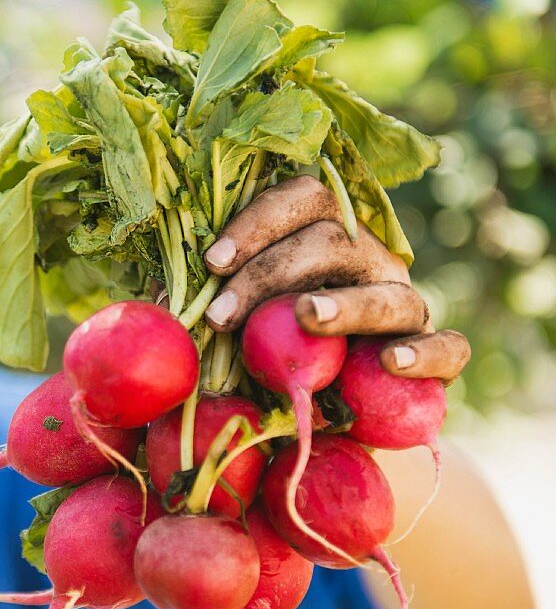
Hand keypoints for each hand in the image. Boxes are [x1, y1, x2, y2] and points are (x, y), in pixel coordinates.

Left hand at [200, 175, 470, 382]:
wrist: (326, 409)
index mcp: (322, 235)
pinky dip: (429, 353)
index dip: (255, 223)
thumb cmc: (271, 349)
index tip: (211, 262)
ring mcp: (403, 303)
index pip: (300, 200)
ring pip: (388, 293)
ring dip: (345, 305)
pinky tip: (394, 362)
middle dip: (269, 273)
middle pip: (332, 241)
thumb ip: (211, 304)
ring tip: (307, 316)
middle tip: (220, 316)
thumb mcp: (236, 323)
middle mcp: (368, 259)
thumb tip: (161, 304)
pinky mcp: (433, 353)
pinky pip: (449, 347)